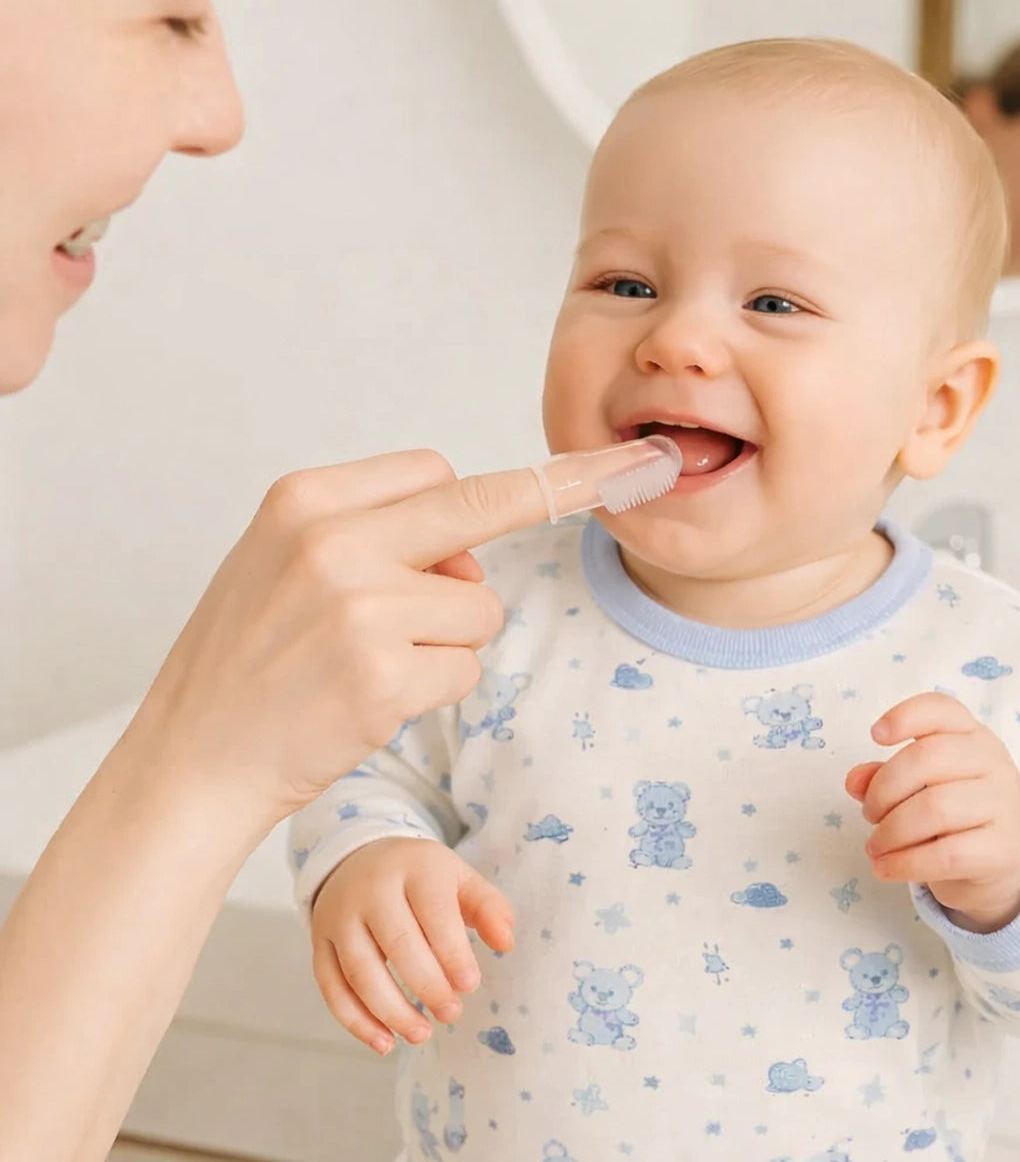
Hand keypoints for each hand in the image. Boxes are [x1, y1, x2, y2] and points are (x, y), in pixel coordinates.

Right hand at [119, 451, 547, 820]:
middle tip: (620, 471)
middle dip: (557, 491)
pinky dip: (439, 686)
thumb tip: (468, 550)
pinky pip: (468, 667)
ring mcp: (361, 610)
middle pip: (480, 507)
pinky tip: (377, 699)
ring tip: (374, 662)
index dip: (480, 493)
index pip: (431, 470)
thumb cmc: (246, 658)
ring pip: (480, 607)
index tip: (568, 466)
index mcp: (303, 500)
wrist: (194, 758)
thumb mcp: (281, 561)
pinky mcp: (385, 678)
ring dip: (451, 638)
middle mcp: (333, 542)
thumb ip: (371, 533)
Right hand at [311, 838, 513, 1054]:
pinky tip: (384, 1043)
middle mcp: (371, 889)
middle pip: (397, 943)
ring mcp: (340, 915)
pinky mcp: (319, 941)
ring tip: (422, 1034)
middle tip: (452, 1014)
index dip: (453, 952)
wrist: (361, 857)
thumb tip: (506, 942)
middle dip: (427, 985)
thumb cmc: (422, 877)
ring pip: (361, 971)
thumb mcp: (458, 878)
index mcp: (414, 867)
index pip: (434, 912)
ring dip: (391, 1011)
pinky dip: (355, 1021)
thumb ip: (488, 907)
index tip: (470, 985)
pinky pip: (332, 987)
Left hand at [845, 693, 1019, 933]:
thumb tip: (854, 781)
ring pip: (935, 809)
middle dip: (884, 789)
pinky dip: (905, 863)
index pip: (942, 709)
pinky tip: (885, 868)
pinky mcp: (1003, 849)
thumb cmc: (951, 812)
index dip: (905, 716)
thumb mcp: (917, 786)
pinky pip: (946, 855)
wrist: (999, 863)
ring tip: (875, 846)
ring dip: (891, 832)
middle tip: (869, 814)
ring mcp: (1004, 805)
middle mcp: (993, 762)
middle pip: (928, 758)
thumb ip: (883, 776)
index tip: (876, 736)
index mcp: (971, 735)